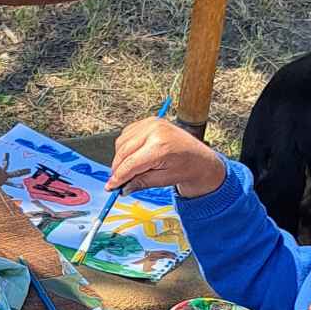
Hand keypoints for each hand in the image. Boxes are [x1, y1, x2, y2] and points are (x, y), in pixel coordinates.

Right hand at [106, 114, 225, 198]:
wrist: (200, 158)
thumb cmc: (187, 168)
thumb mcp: (163, 180)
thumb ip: (140, 183)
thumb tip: (122, 188)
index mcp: (160, 147)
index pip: (130, 164)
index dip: (118, 177)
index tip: (110, 187)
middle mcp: (154, 131)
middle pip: (123, 152)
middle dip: (117, 169)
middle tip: (116, 182)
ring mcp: (151, 123)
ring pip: (122, 143)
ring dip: (120, 158)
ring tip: (128, 171)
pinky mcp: (149, 121)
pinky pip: (127, 134)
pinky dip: (125, 147)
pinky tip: (132, 157)